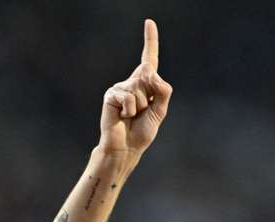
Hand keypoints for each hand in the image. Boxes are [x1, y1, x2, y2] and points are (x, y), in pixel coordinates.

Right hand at [98, 19, 173, 155]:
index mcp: (146, 84)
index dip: (150, 40)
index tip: (149, 22)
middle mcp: (133, 81)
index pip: (149, 59)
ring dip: (141, 107)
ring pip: (141, 90)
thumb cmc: (142, 130)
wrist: (127, 146)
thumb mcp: (160, 111)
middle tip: (143, 111)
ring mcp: (121, 87)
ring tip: (132, 116)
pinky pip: (130, 98)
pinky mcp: (111, 94)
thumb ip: (162, 91)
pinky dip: (131, 111)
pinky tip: (123, 116)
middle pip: (150, 75)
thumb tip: (151, 72)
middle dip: (152, 95)